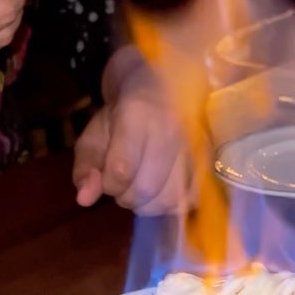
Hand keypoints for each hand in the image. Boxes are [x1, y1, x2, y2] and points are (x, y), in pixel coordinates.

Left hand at [73, 46, 193, 215]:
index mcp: (136, 115)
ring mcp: (195, 145)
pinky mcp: (209, 161)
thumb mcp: (93, 135)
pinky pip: (190, 200)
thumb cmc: (121, 115)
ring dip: (149, 205)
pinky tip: (163, 192)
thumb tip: (85, 200)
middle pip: (147, 188)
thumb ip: (85, 168)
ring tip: (142, 188)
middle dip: (128, 197)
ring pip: (170, 199)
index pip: (122, 169)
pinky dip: (172, 205)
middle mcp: (171, 129)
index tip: (108, 179)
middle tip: (124, 185)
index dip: (110, 184)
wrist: (161, 88)